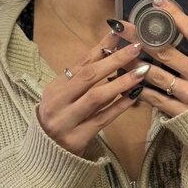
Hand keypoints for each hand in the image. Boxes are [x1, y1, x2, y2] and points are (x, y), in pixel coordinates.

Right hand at [37, 31, 146, 156]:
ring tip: (141, 71)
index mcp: (54, 88)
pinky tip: (134, 96)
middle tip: (135, 48)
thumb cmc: (60, 119)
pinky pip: (103, 119)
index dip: (101, 48)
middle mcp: (57, 103)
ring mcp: (66, 122)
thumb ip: (83, 76)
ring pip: (97, 98)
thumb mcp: (65, 95)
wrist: (46, 154)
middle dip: (114, 61)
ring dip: (121, 83)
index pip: (81, 64)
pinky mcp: (78, 139)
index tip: (119, 33)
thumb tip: (109, 48)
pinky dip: (119, 106)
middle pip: (88, 77)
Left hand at [121, 0, 187, 116]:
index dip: (174, 15)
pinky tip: (125, 79)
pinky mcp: (179, 113)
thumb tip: (176, 27)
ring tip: (117, 52)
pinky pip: (154, 97)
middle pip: (166, 52)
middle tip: (122, 26)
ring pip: (154, 75)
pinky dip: (138, 88)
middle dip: (140, 37)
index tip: (156, 1)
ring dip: (132, 62)